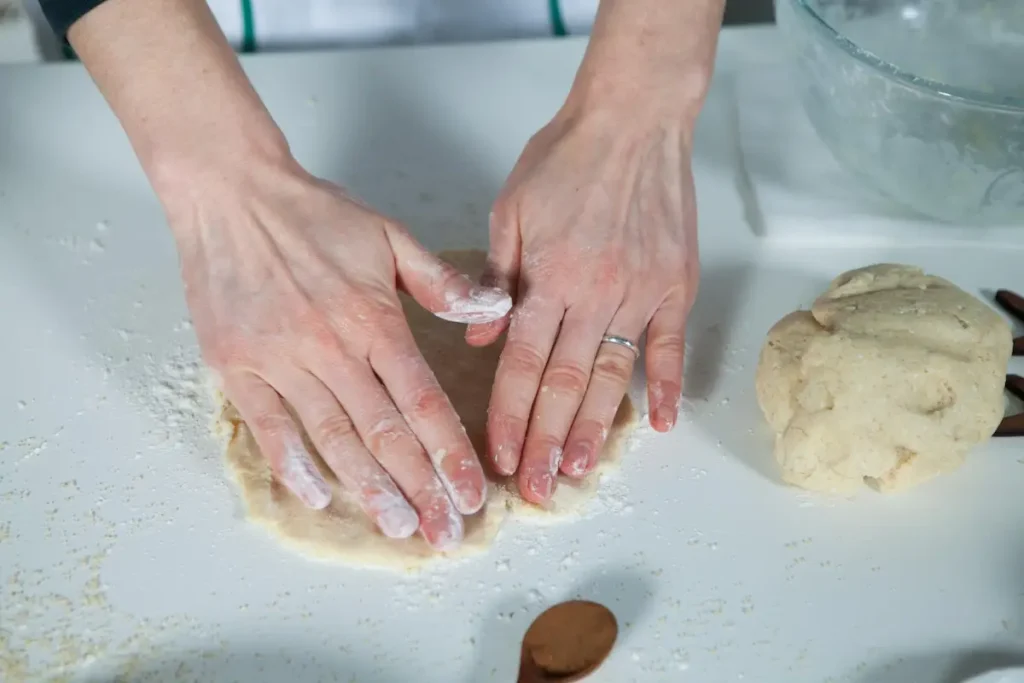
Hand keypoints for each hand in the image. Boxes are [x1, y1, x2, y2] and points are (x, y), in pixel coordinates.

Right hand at [171, 160, 510, 549]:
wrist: (232, 193)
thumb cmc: (315, 214)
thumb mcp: (390, 236)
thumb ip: (443, 282)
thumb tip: (497, 307)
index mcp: (374, 319)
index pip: (422, 401)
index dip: (450, 453)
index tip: (472, 493)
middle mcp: (330, 347)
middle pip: (384, 432)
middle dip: (421, 488)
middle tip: (445, 533)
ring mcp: (280, 360)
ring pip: (333, 438)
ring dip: (368, 489)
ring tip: (399, 528)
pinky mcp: (236, 366)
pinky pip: (267, 426)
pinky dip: (292, 465)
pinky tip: (318, 497)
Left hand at [467, 103, 699, 503]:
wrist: (633, 119)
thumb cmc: (565, 159)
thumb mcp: (510, 209)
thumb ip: (495, 276)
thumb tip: (483, 336)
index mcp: (548, 278)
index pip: (523, 364)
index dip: (511, 417)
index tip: (502, 458)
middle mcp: (594, 293)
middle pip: (565, 383)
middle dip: (548, 442)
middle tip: (538, 489)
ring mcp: (640, 292)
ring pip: (613, 375)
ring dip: (597, 428)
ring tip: (583, 472)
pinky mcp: (677, 285)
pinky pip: (671, 345)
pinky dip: (667, 385)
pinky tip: (661, 424)